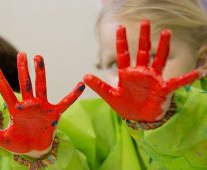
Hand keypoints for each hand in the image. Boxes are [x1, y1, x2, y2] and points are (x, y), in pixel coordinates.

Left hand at [0, 52, 84, 154]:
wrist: (34, 150)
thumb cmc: (19, 143)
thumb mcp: (2, 139)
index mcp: (15, 109)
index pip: (6, 92)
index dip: (0, 81)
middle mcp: (29, 105)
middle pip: (25, 83)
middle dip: (22, 69)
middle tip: (21, 53)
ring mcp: (42, 108)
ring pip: (41, 87)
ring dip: (40, 73)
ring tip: (39, 57)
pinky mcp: (53, 114)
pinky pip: (65, 103)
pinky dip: (73, 95)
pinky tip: (81, 85)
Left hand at [84, 20, 199, 121]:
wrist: (138, 119)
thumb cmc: (126, 105)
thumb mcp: (110, 96)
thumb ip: (99, 86)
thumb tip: (84, 76)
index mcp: (127, 73)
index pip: (124, 54)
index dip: (122, 42)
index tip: (120, 27)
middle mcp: (141, 72)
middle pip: (143, 51)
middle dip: (144, 38)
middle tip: (145, 22)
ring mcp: (153, 79)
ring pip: (158, 59)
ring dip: (163, 47)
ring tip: (166, 33)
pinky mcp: (162, 88)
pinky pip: (175, 82)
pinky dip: (186, 78)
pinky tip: (197, 73)